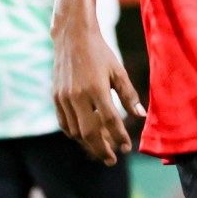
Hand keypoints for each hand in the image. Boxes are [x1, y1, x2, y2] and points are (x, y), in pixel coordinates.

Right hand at [53, 23, 145, 164]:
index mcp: (96, 88)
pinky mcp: (56, 97)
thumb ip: (129, 94)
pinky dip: (75, 134)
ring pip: (75, 131)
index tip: (127, 148)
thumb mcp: (118, 71)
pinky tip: (85, 137)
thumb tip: (140, 115)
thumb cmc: (100, 53)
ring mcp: (64, 98)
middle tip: (112, 160)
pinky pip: (65, 123)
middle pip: (90, 132)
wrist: (72, 37)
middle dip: (102, 149)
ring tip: (102, 149)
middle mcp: (78, 96)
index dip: (119, 136)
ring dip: (89, 144)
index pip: (110, 120)